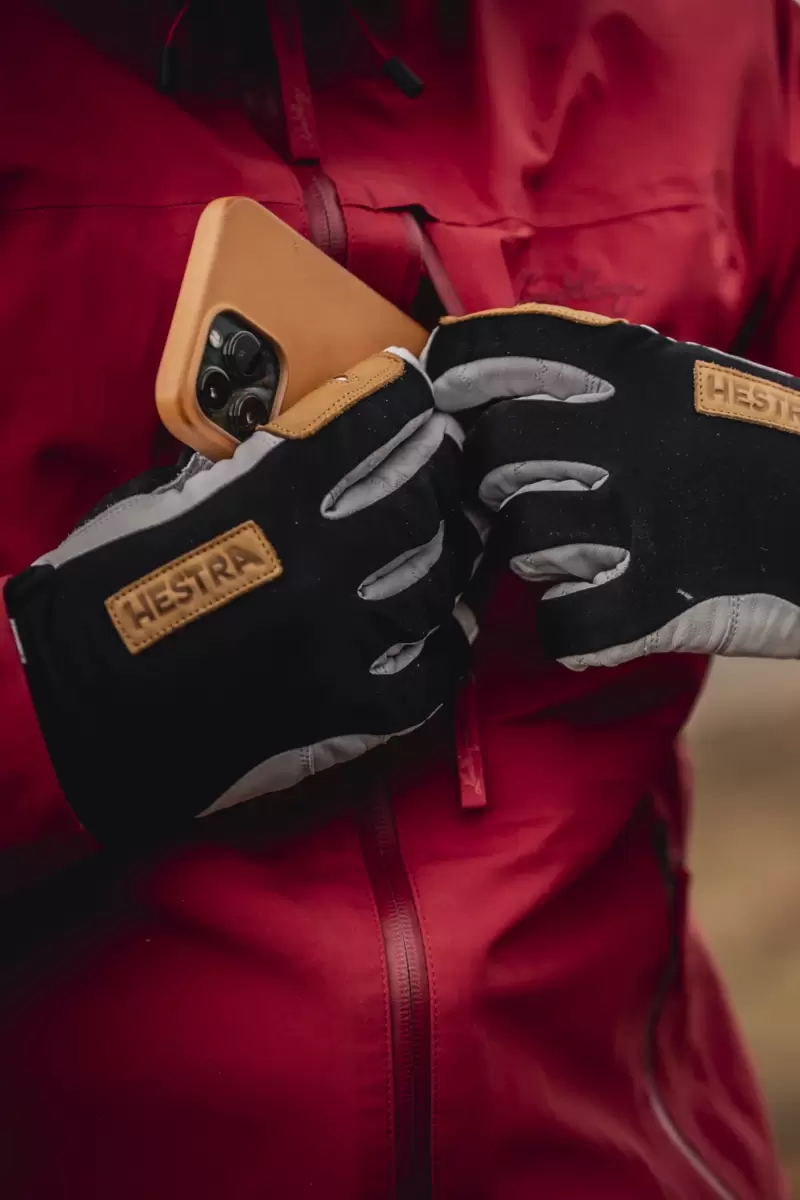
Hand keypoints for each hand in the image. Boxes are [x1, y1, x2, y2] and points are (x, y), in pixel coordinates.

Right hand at [5, 351, 479, 839]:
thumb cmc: (98, 598)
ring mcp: (337, 641)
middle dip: (444, 466)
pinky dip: (444, 648)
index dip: (402, 397)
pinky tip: (443, 628)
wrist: (72, 706)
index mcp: (265, 497)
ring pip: (438, 583)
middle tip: (450, 456)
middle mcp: (317, 563)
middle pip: (422, 496)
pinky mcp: (340, 711)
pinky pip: (428, 678)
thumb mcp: (159, 502)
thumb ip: (242, 474)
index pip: (366, 423)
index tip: (415, 389)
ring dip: (453, 554)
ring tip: (455, 538)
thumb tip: (301, 453)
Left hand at [425, 303, 799, 668]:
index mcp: (639, 366)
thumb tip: (491, 375)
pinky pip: (566, 620)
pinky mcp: (668, 596)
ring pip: (521, 536)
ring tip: (586, 554)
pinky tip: (600, 613)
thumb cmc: (769, 453)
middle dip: (491, 485)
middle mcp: (634, 429)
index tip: (449, 401)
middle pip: (492, 452)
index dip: (453, 377)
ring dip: (536, 555)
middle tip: (526, 500)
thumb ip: (602, 376)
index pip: (495, 350)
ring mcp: (650, 513)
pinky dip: (571, 628)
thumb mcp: (692, 385)